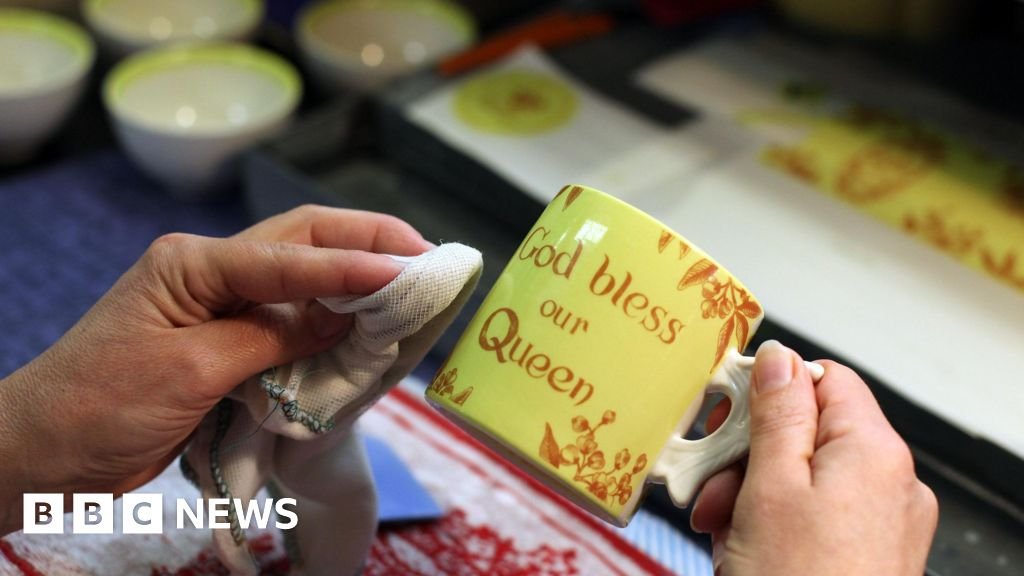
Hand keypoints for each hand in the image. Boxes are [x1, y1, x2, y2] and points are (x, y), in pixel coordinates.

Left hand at [0, 205, 431, 533]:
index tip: (411, 270)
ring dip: (356, 275)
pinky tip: (367, 323)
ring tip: (412, 279)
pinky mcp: (226, 340)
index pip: (290, 256)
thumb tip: (344, 315)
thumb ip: (272, 336)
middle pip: (303, 239)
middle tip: (427, 254)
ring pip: (303, 274)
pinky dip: (333, 318)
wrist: (47, 452)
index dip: (354, 266)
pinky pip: (292, 319)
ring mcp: (219, 303)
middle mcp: (211, 270)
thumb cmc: (102, 405)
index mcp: (195, 263)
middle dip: (368, 242)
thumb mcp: (193, 368)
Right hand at [690, 341, 937, 574]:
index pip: (823, 380)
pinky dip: (773, 525)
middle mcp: (890, 484)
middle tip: (709, 486)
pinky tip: (741, 550)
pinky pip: (815, 518)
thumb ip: (777, 415)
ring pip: (804, 480)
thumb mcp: (770, 488)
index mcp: (874, 452)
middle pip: (808, 435)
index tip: (724, 411)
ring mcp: (883, 525)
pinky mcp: (868, 556)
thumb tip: (779, 359)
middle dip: (748, 456)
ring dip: (752, 495)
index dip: (768, 390)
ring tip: (721, 530)